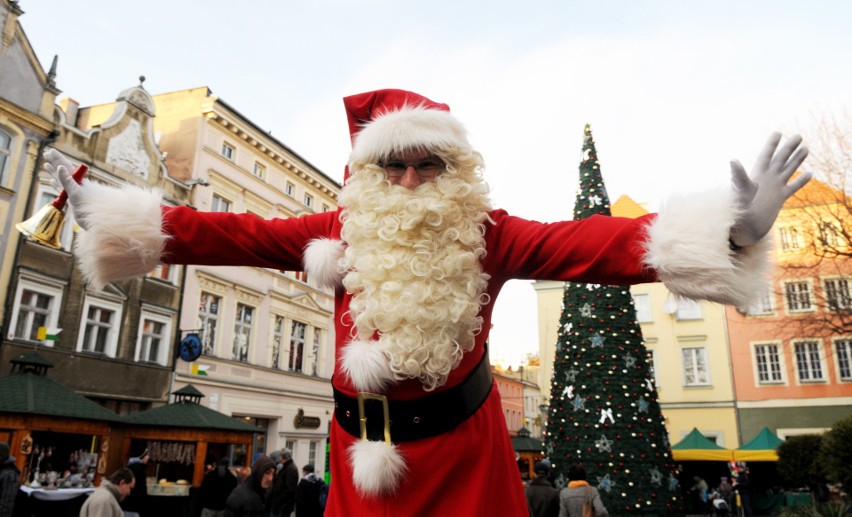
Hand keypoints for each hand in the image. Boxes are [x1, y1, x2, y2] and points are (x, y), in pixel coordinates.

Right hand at [43, 149, 88, 228]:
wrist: (96, 221)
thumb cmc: (88, 207)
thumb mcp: (76, 193)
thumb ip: (67, 181)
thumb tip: (60, 167)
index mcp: (76, 181)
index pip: (65, 166)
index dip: (57, 159)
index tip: (50, 151)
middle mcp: (75, 184)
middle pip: (62, 170)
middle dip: (54, 162)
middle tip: (46, 153)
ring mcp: (73, 192)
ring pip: (60, 179)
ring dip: (53, 172)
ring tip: (46, 165)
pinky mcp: (71, 200)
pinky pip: (61, 189)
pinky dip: (55, 184)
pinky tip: (51, 181)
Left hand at [729, 132, 809, 246]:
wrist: (746, 225)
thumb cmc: (740, 207)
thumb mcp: (741, 188)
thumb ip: (738, 174)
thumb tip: (733, 160)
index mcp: (758, 174)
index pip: (766, 155)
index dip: (772, 144)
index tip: (778, 132)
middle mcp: (767, 178)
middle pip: (780, 159)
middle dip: (789, 148)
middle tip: (799, 136)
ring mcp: (774, 187)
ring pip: (788, 170)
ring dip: (797, 160)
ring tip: (806, 148)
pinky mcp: (780, 198)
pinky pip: (793, 187)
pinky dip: (801, 181)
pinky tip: (810, 173)